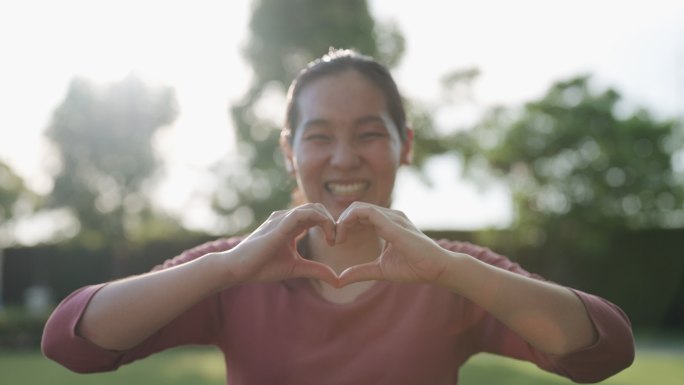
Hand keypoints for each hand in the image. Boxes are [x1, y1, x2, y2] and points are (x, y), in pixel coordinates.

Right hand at [223, 203, 339, 286]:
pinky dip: (320, 220)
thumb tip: (338, 280)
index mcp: (291, 226)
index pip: (316, 215)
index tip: (335, 243)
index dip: (329, 225)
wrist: (239, 269)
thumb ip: (317, 270)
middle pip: (317, 208)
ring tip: (333, 239)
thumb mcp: (297, 268)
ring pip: (312, 208)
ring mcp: (282, 218)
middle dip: (331, 221)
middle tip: (337, 240)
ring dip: (328, 221)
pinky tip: (326, 236)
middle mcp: (287, 218)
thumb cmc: (263, 267)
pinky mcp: (279, 224)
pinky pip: (303, 213)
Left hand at [335, 202, 451, 285]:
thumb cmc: (413, 268)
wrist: (435, 269)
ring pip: (358, 207)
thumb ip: (360, 272)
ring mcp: (392, 217)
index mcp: (386, 224)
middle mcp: (388, 216)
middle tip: (334, 241)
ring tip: (338, 239)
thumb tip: (339, 280)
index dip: (343, 225)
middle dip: (340, 222)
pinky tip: (344, 235)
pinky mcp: (393, 223)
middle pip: (355, 208)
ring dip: (343, 221)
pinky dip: (351, 219)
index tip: (337, 242)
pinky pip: (368, 212)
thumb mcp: (380, 270)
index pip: (358, 215)